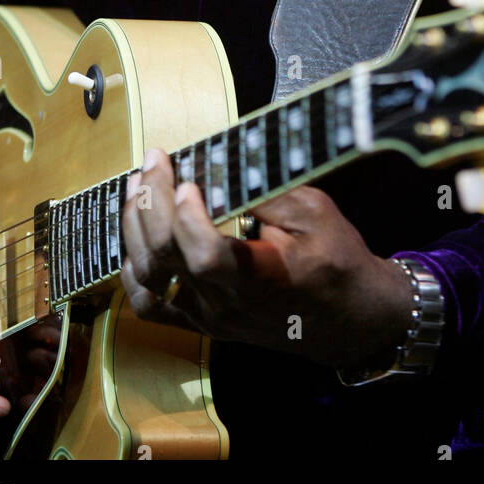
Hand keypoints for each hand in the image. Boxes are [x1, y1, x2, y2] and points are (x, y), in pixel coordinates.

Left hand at [121, 149, 413, 366]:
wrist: (350, 319)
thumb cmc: (336, 260)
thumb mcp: (315, 214)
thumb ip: (266, 193)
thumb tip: (218, 164)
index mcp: (262, 279)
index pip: (207, 258)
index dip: (187, 219)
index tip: (188, 181)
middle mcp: (227, 304)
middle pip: (168, 258)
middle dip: (152, 201)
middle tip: (154, 160)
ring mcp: (208, 317)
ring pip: (149, 278)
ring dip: (135, 227)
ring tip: (139, 184)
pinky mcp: (200, 323)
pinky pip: (149, 305)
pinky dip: (132, 270)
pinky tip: (135, 238)